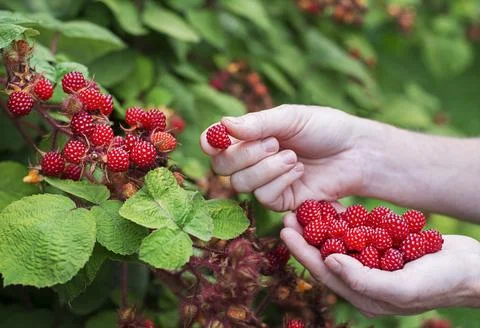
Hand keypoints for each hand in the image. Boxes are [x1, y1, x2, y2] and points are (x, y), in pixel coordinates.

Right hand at [200, 105, 376, 210]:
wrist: (355, 151)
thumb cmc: (323, 128)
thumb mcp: (290, 117)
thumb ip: (258, 123)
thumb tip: (223, 124)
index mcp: (249, 136)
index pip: (216, 143)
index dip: (210, 143)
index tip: (216, 140)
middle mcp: (251, 160)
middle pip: (222, 167)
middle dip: (244, 156)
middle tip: (273, 143)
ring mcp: (264, 182)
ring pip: (241, 184)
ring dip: (266, 169)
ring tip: (292, 156)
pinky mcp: (280, 201)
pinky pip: (264, 197)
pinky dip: (280, 181)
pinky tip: (298, 170)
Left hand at [281, 212, 479, 315]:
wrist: (473, 269)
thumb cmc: (442, 282)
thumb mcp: (403, 287)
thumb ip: (364, 280)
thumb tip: (329, 262)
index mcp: (363, 295)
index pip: (325, 272)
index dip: (303, 251)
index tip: (284, 231)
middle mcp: (363, 280)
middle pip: (326, 256)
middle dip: (305, 237)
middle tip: (287, 216)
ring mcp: (372, 263)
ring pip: (339, 243)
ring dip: (320, 226)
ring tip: (302, 208)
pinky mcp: (382, 248)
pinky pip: (357, 233)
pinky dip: (343, 221)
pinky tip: (329, 207)